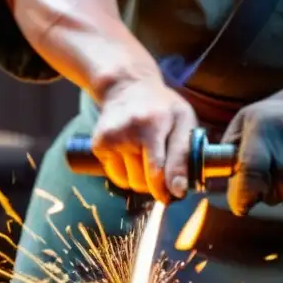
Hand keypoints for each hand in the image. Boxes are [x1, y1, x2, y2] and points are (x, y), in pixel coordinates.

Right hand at [91, 77, 197, 202]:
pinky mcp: (99, 145)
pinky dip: (127, 174)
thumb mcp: (184, 121)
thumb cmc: (162, 107)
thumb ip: (184, 154)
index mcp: (154, 123)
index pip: (158, 169)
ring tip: (146, 157)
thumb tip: (178, 190)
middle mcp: (129, 131)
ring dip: (141, 179)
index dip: (166, 189)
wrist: (127, 87)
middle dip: (156, 183)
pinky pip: (116, 177)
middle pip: (143, 181)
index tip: (173, 194)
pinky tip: (132, 156)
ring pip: (129, 183)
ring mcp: (111, 138)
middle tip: (162, 169)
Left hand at [221, 81, 282, 215]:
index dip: (243, 196)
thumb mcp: (243, 124)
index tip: (241, 204)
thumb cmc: (272, 119)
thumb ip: (226, 153)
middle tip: (265, 175)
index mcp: (263, 128)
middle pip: (272, 192)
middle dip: (263, 193)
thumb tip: (210, 183)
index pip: (251, 172)